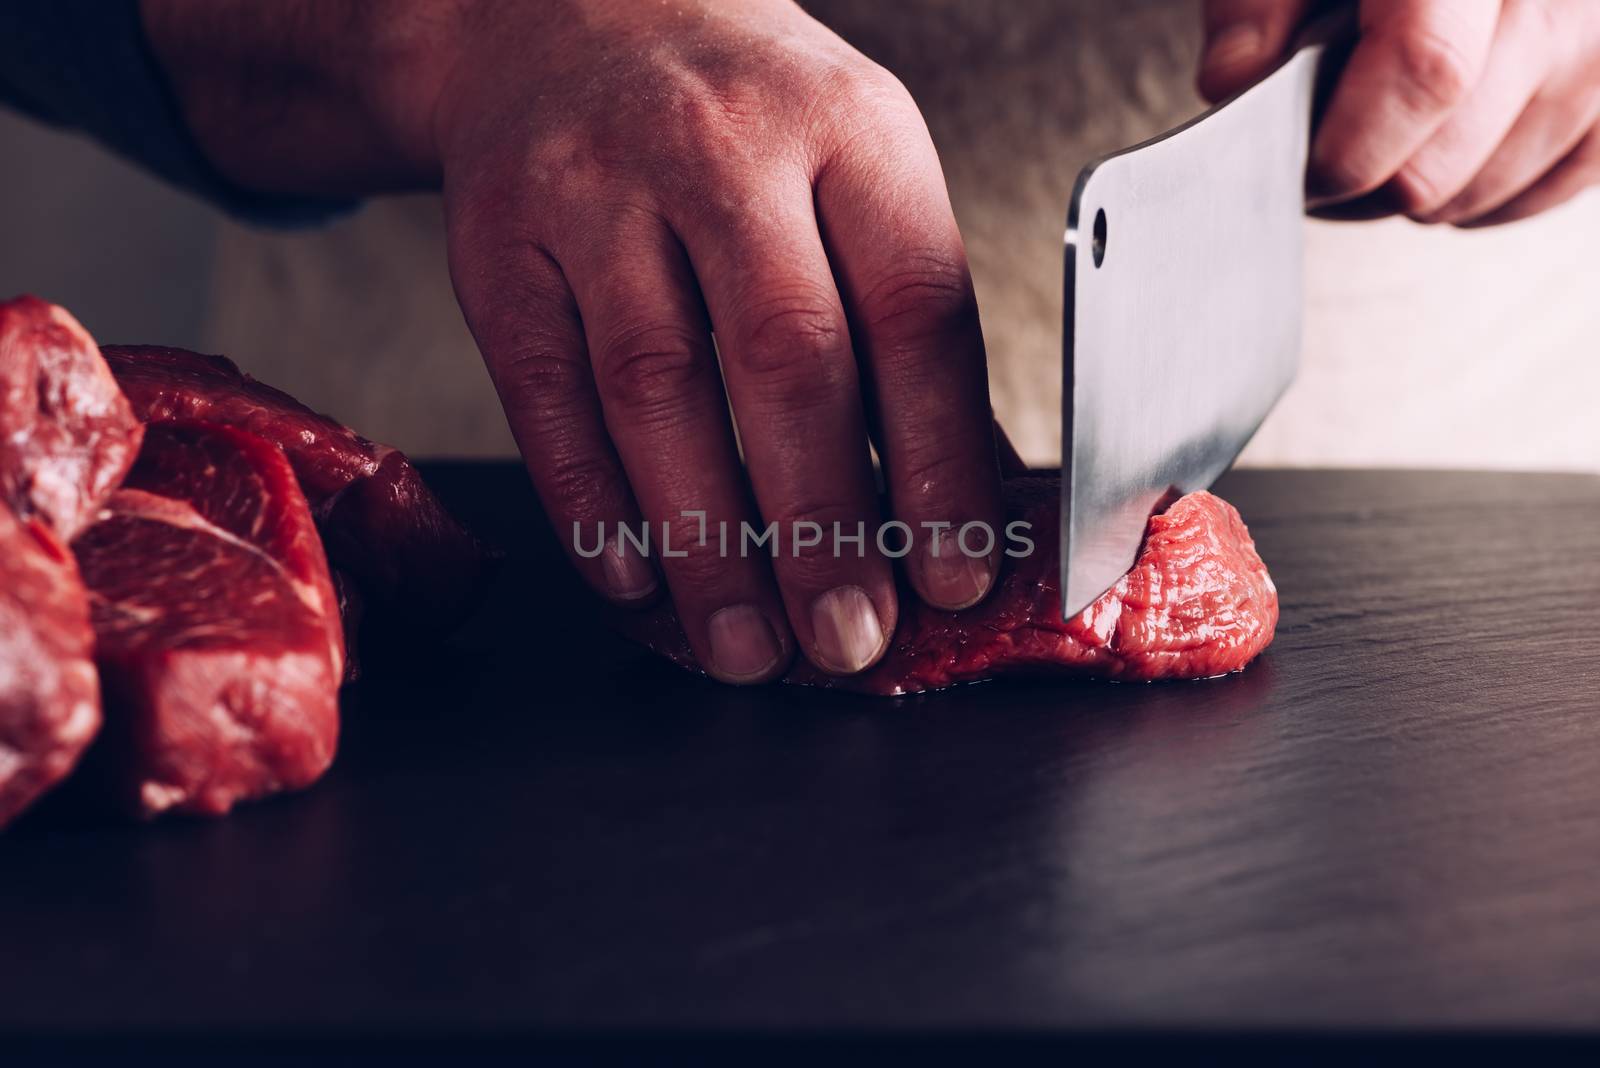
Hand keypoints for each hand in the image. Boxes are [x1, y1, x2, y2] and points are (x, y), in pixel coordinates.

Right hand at [144, 0, 1005, 682]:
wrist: (569, 18)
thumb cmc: (746, 124)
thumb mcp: (856, 171)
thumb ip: (906, 325)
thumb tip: (963, 504)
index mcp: (848, 130)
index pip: (912, 310)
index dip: (939, 460)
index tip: (954, 574)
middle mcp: (719, 147)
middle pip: (782, 357)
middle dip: (823, 524)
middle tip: (849, 638)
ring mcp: (592, 191)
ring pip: (655, 390)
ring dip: (706, 543)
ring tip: (747, 646)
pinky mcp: (495, 246)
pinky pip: (545, 397)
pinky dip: (593, 506)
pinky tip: (638, 582)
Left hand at [1197, 0, 1599, 225]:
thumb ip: (1258, 3)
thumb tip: (1234, 81)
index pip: (1425, 73)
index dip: (1345, 149)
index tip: (1297, 167)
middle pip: (1442, 164)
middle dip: (1360, 187)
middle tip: (1322, 157)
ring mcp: (1599, 44)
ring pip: (1483, 191)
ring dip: (1415, 192)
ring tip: (1381, 138)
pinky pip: (1545, 189)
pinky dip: (1484, 191)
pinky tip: (1445, 149)